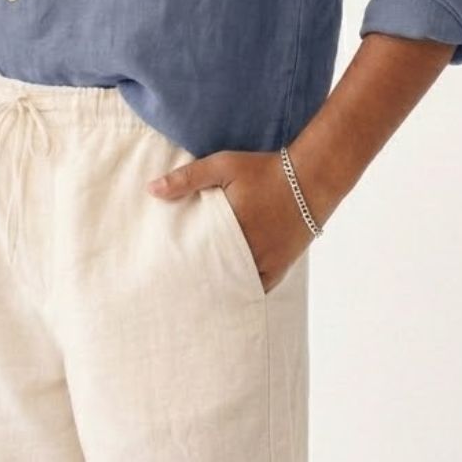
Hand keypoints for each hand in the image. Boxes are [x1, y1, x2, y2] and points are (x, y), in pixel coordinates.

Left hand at [146, 148, 333, 292]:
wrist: (310, 177)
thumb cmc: (263, 169)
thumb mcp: (223, 165)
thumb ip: (187, 178)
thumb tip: (151, 189)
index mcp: (230, 228)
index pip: (198, 257)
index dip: (182, 267)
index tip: (164, 273)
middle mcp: (249, 250)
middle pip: (216, 275)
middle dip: (198, 281)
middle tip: (176, 291)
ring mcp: (268, 261)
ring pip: (237, 285)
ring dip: (220, 287)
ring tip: (198, 296)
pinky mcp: (282, 264)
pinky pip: (260, 287)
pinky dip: (245, 289)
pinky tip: (230, 294)